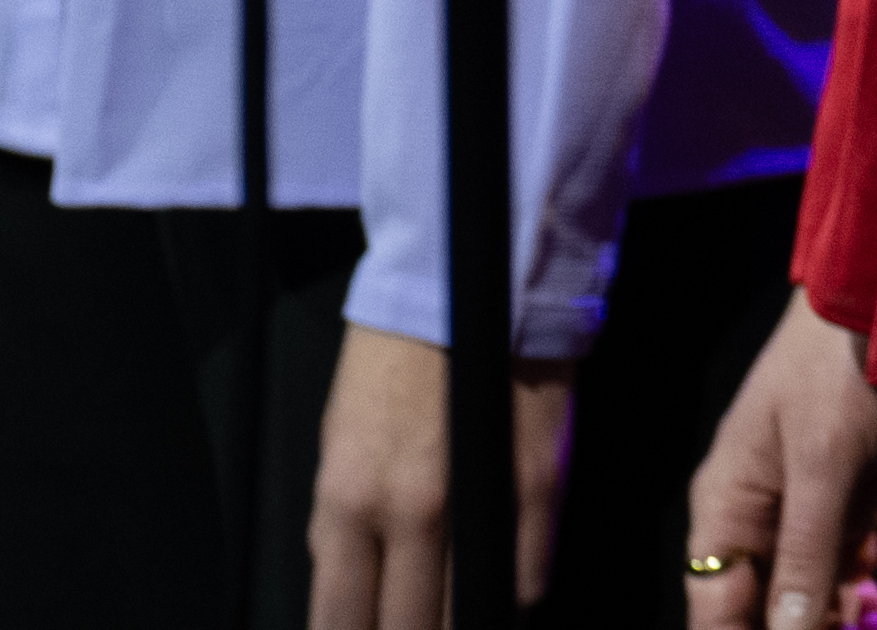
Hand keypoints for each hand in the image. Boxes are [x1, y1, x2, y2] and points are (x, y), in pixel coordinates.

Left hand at [302, 318, 572, 629]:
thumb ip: (341, 523)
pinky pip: (527, 575)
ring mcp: (480, 500)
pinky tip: (502, 600)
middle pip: (408, 626)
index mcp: (348, 502)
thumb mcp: (337, 445)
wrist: (468, 282)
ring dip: (460, 625)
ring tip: (454, 622)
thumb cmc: (390, 361)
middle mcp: (411, 513)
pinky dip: (513, 597)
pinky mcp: (539, 483)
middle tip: (411, 629)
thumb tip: (352, 590)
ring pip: (469, 611)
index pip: (342, 617)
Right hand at [685, 290, 876, 627]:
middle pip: (761, 605)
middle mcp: (758, 516)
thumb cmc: (841, 367)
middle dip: (797, 626)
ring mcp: (807, 507)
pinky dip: (858, 586)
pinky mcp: (853, 495)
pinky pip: (845, 561)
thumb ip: (807, 552)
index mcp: (726, 506)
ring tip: (864, 626)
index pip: (715, 607)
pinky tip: (875, 603)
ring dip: (832, 615)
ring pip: (807, 590)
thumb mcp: (824, 463)